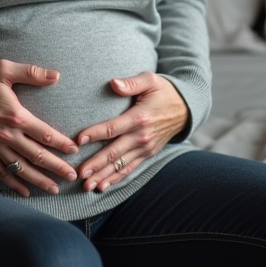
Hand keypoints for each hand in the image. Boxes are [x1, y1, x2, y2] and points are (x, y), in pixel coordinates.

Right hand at [0, 60, 80, 196]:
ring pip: (21, 168)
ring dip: (39, 180)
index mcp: (16, 116)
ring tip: (55, 189)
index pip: (46, 134)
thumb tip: (57, 75)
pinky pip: (0, 172)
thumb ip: (32, 73)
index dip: (63, 144)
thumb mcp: (5, 69)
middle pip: (38, 156)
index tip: (75, 150)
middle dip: (57, 167)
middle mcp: (7, 135)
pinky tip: (25, 191)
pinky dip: (13, 184)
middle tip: (73, 176)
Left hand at [76, 73, 188, 191]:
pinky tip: (102, 186)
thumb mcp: (150, 80)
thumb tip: (113, 83)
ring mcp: (145, 148)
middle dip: (96, 164)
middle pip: (114, 152)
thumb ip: (131, 83)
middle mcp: (142, 136)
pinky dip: (116, 178)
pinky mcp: (147, 154)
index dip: (95, 133)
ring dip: (103, 176)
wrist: (186, 109)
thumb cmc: (164, 91)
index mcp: (140, 117)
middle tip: (79, 173)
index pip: (113, 128)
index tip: (79, 139)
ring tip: (87, 185)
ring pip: (120, 165)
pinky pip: (129, 168)